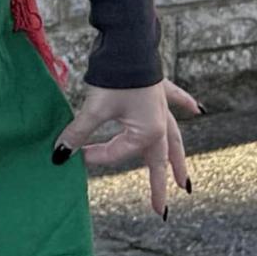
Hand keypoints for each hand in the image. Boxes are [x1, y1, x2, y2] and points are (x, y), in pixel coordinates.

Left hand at [55, 77, 200, 216]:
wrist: (128, 44)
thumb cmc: (114, 78)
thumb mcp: (95, 109)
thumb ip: (78, 134)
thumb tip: (59, 156)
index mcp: (148, 131)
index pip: (118, 152)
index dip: (96, 155)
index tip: (78, 153)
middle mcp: (160, 123)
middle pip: (160, 161)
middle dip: (159, 186)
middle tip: (160, 211)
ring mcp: (162, 106)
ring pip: (173, 139)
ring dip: (177, 159)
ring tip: (184, 181)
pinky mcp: (159, 89)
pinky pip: (176, 101)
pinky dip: (185, 104)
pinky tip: (197, 109)